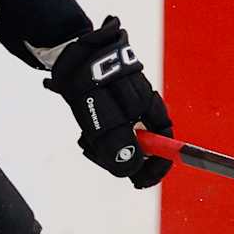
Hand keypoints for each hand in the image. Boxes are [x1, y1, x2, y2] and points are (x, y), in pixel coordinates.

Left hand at [44, 17, 173, 187]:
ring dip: (105, 146)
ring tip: (86, 139)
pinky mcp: (110, 101)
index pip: (165, 142)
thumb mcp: (104, 118)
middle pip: (142, 144)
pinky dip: (98, 135)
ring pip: (122, 137)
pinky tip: (85, 130)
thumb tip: (131, 171)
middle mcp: (142, 105)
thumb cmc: (90, 81)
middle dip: (122, 156)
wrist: (68, 51)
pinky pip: (109, 127)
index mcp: (149, 106)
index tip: (139, 182)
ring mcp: (126, 103)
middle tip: (99, 156)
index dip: (157, 166)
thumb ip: (119, 145)